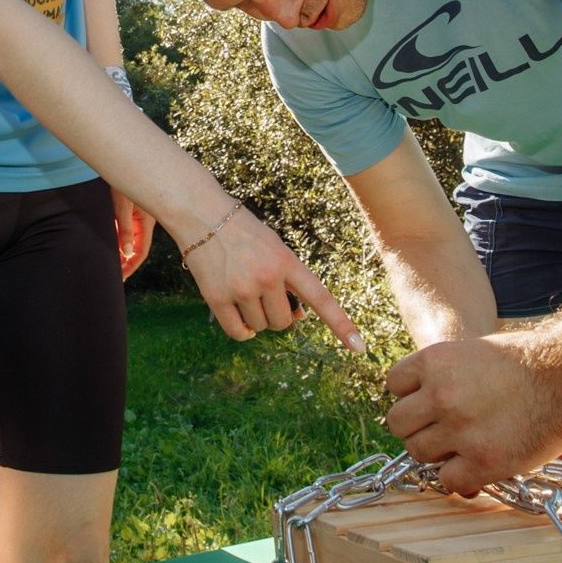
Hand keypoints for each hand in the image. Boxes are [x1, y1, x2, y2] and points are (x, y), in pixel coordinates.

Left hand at [110, 188, 152, 279]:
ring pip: (129, 238)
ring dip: (120, 251)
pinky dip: (117, 238)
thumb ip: (124, 229)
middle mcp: (143, 220)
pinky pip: (124, 227)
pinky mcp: (128, 208)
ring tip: (110, 263)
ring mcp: (136, 215)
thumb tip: (126, 252)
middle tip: (114, 276)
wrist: (120, 159)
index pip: (140, 251)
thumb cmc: (122, 180)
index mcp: (146, 222)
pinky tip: (109, 244)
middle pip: (136, 247)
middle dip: (126, 262)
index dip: (130, 266)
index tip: (120, 278)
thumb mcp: (122, 206)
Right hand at [176, 205, 362, 349]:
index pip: (321, 298)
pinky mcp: (217, 298)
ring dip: (256, 319)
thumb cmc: (243, 232)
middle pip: (284, 322)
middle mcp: (267, 277)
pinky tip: (239, 317)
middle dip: (278, 314)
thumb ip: (290, 281)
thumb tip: (298, 319)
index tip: (360, 348)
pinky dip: (243, 331)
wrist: (201, 214)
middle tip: (264, 294)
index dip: (341, 325)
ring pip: (261, 327)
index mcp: (287, 261)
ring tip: (244, 293)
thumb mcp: (275, 249)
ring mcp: (241, 289)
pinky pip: (239, 333)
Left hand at [384, 333, 561, 493]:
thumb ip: (444, 374)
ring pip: (418, 453)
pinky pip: (447, 480)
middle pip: (399, 423)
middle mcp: (440, 395)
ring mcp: (459, 429)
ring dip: (438, 453)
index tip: (430, 402)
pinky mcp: (482, 461)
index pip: (394, 385)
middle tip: (445, 430)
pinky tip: (480, 463)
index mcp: (435, 360)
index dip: (412, 396)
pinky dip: (460, 477)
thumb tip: (421, 400)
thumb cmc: (530, 361)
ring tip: (466, 446)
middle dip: (419, 428)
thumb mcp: (476, 352)